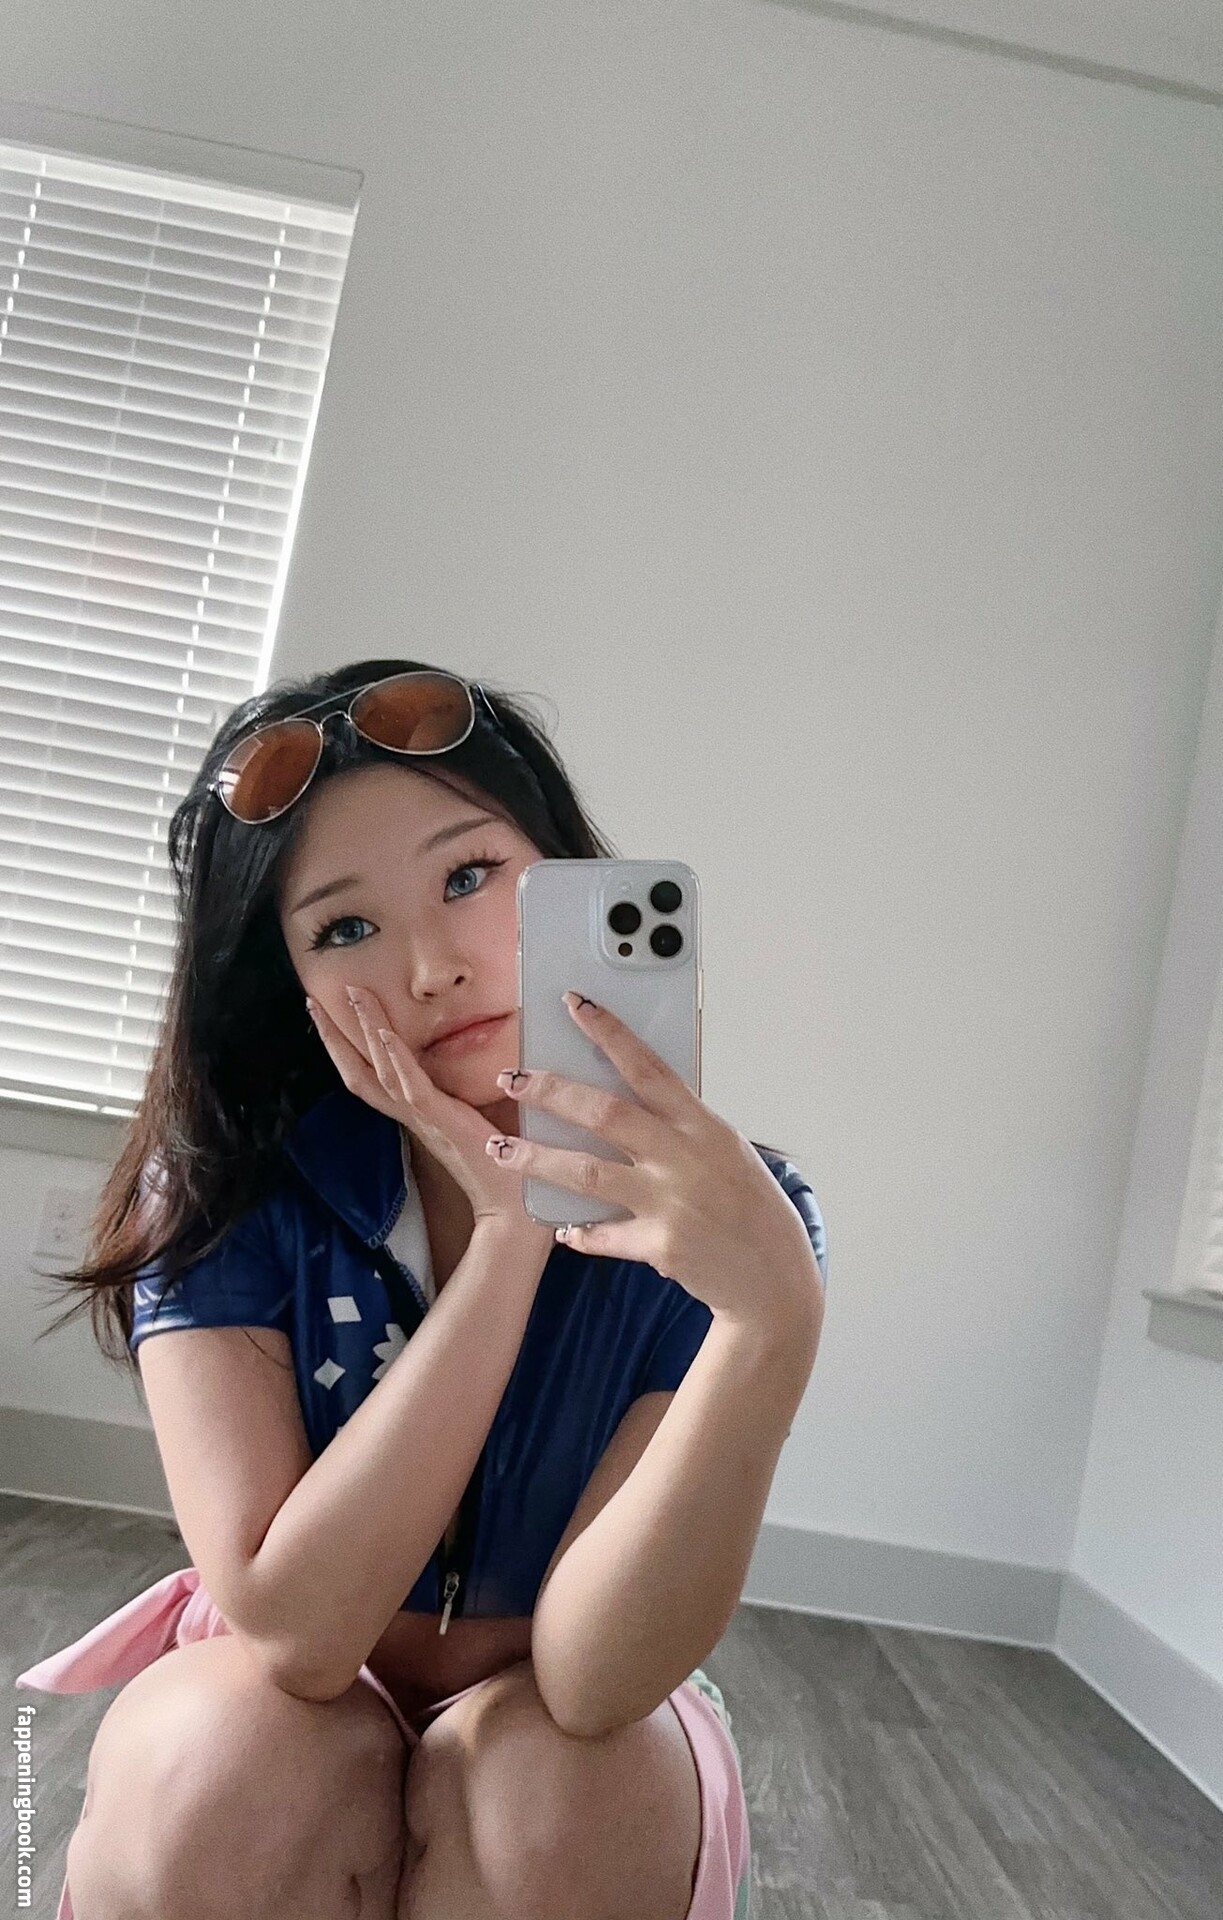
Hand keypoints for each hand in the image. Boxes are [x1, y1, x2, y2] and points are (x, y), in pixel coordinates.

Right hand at [305, 986, 551, 1239]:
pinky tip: (384, 1033)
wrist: (514, 1207)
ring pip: (380, 1070)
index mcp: (416, 1112)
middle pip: (358, 1071)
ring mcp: (424, 1117)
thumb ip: (467, 1093)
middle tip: (313, 1001)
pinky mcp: (442, 1120)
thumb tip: (481, 1060)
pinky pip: (411, 1087)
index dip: (343, 1047)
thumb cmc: (501, 1164)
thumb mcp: (476, 1117)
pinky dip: (396, 1059)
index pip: (369, 1075)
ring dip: (364, 1029)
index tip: (326, 1015)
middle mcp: (411, 1114)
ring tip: (351, 995)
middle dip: (333, 1035)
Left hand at [487, 992, 824, 1325]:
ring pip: (587, 1172)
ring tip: (499, 1148)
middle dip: (551, 1092)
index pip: (648, 1066)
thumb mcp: (724, 1151)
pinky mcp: (659, 1245)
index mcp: (703, 1125)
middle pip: (605, 1113)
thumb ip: (679, 1126)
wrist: (774, 1279)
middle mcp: (685, 1157)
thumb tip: (625, 1095)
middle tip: (512, 1079)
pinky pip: (602, 1234)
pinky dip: (579, 1232)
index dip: (609, 1033)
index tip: (574, 1005)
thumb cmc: (750, 1207)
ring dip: (537, 1158)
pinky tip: (562, 1228)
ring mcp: (671, 1203)